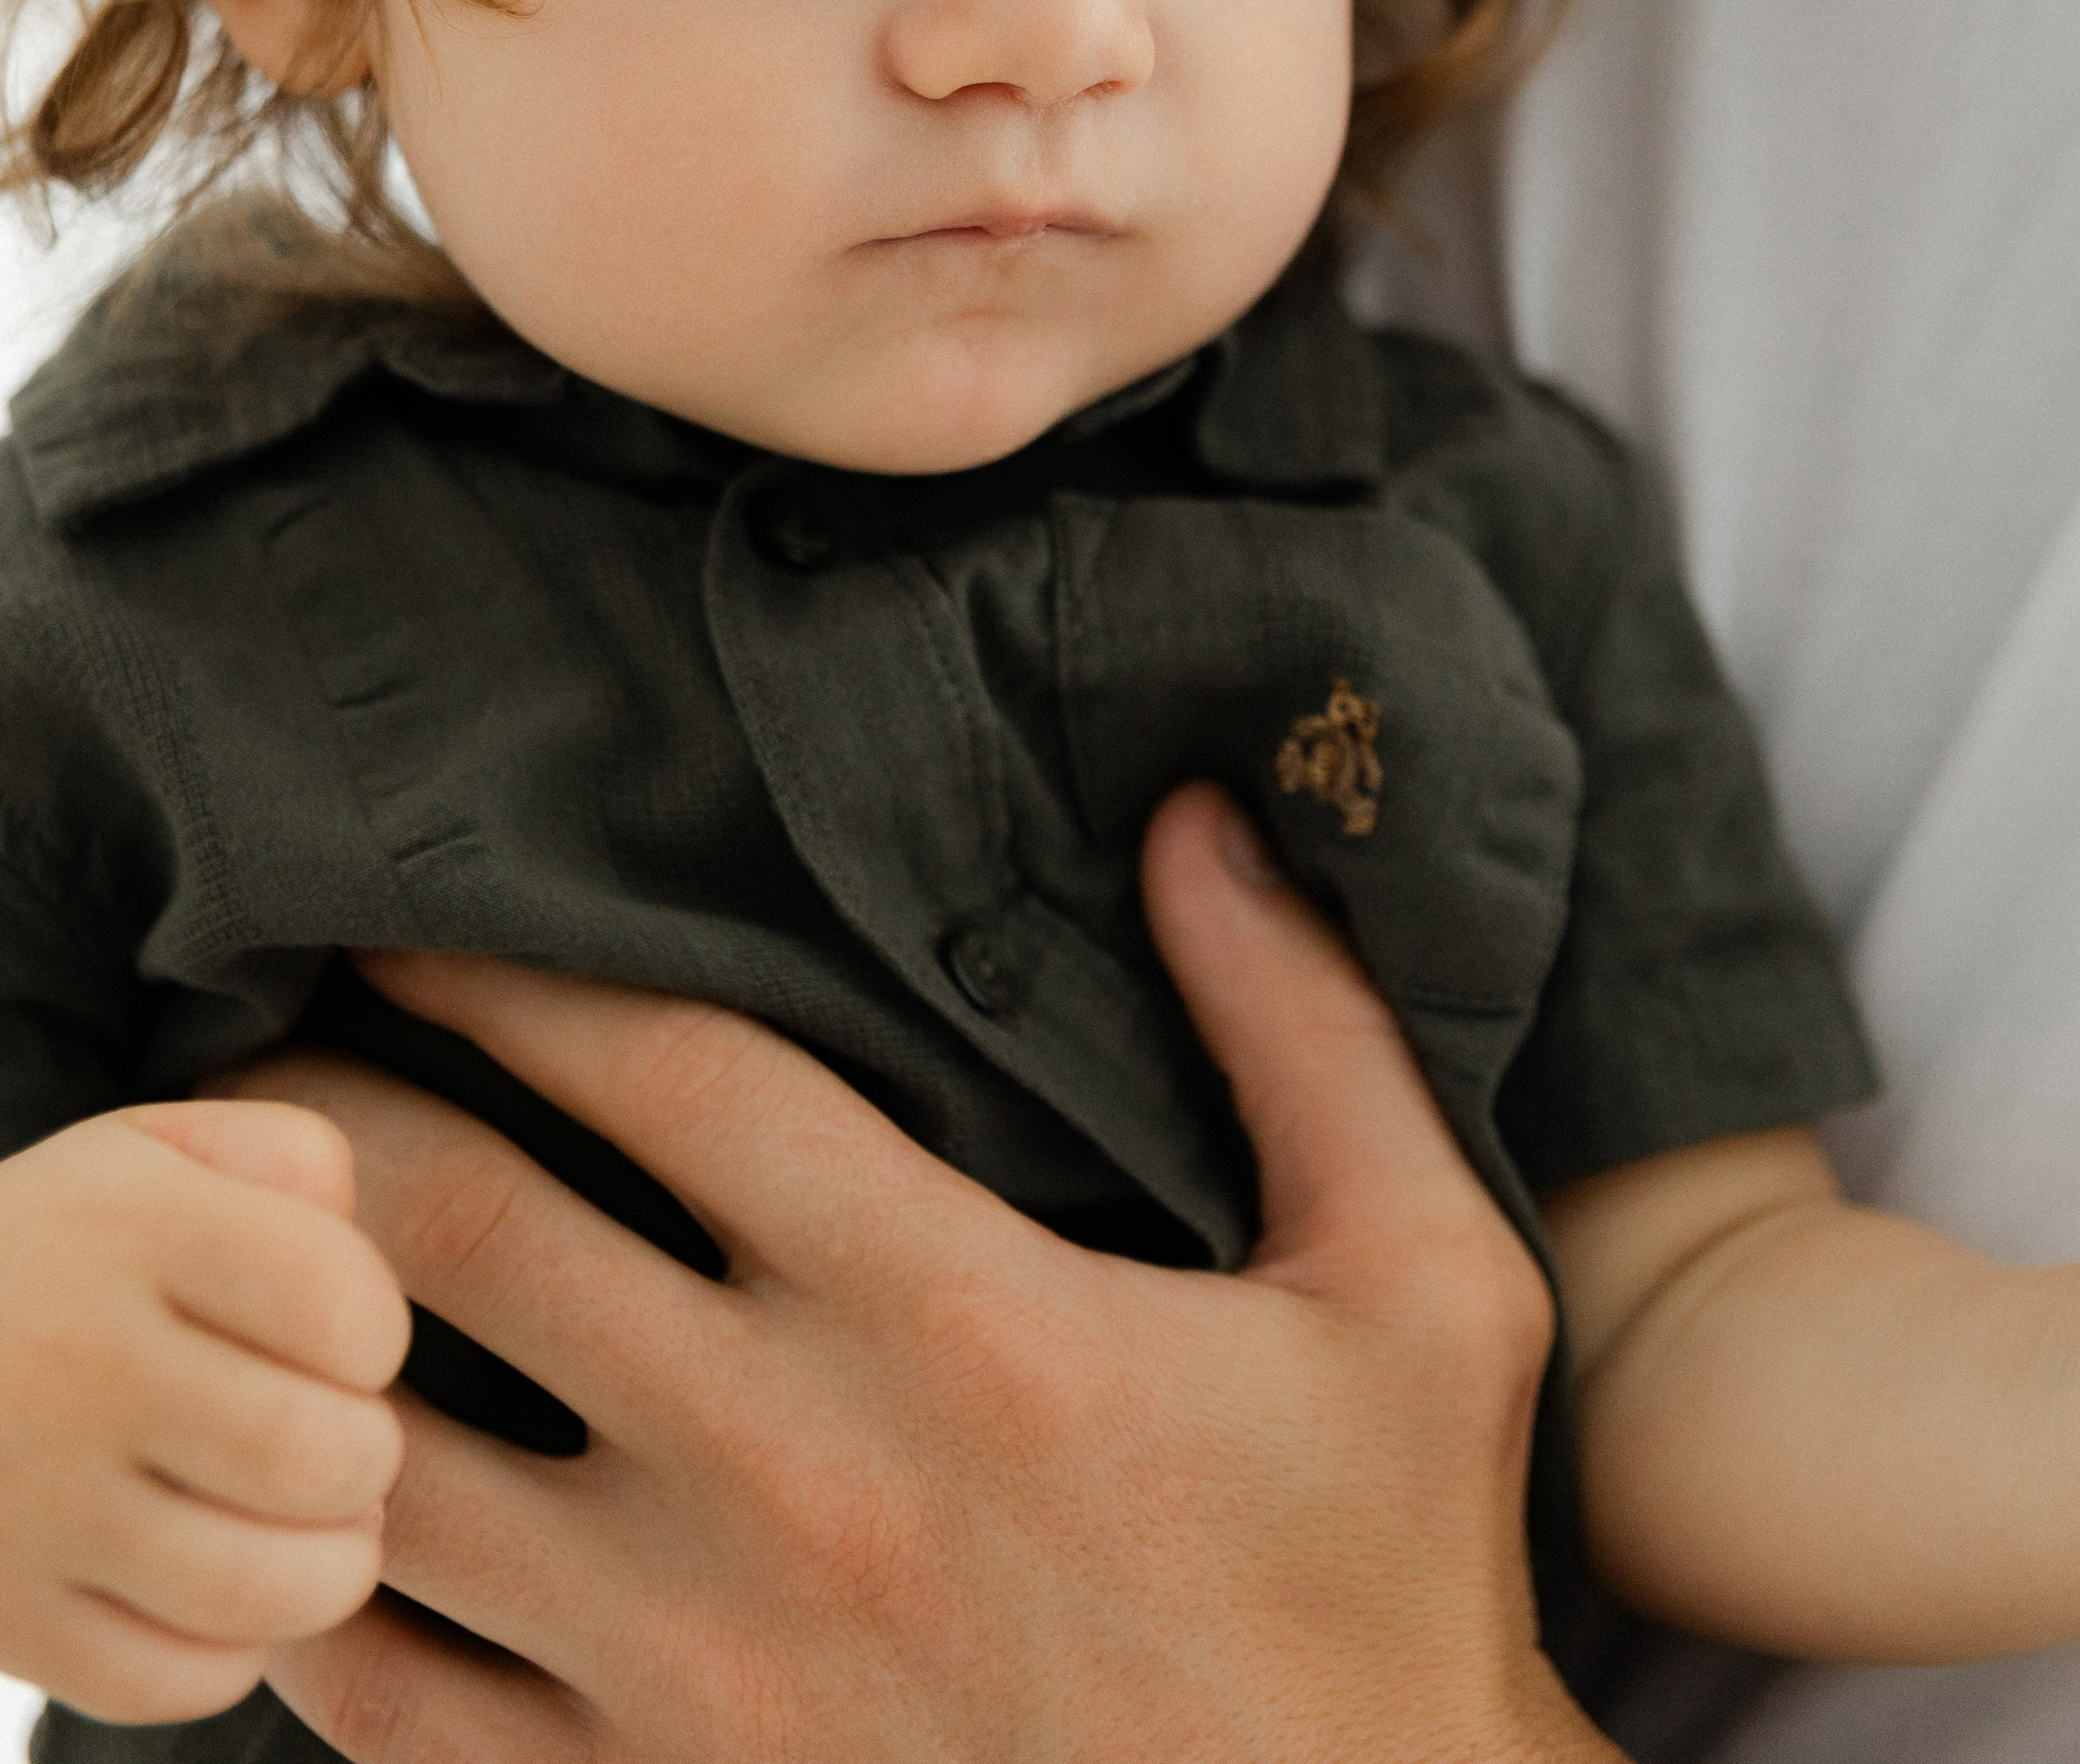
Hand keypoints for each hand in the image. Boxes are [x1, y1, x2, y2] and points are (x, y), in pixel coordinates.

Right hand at [0, 1100, 409, 1722]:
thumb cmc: (61, 1249)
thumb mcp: (155, 1154)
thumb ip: (288, 1163)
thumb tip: (356, 1272)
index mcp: (133, 1228)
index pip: (339, 1301)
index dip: (374, 1332)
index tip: (340, 1336)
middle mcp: (81, 1366)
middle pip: (317, 1456)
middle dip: (365, 1454)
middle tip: (333, 1437)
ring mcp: (36, 1507)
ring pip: (261, 1587)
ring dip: (328, 1562)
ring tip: (307, 1517)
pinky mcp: (10, 1621)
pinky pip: (176, 1680)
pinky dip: (233, 1648)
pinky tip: (222, 1583)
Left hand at [232, 784, 1619, 1762]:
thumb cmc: (1385, 1590)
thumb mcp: (1422, 1284)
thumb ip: (1308, 1033)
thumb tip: (1202, 812)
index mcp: (949, 1313)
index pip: (659, 1073)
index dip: (505, 970)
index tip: (410, 912)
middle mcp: (787, 1470)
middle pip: (468, 1232)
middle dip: (337, 1113)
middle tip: (267, 1048)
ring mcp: (698, 1666)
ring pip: (387, 1464)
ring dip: (293, 1338)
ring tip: (250, 1255)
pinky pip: (404, 1715)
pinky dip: (310, 1604)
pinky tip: (298, 1515)